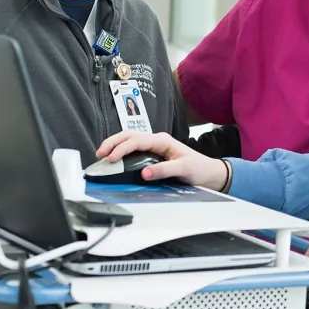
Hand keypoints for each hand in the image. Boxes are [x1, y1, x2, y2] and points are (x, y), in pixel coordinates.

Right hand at [95, 131, 227, 189]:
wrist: (208, 172)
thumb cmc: (199, 168)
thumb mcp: (183, 169)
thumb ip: (164, 170)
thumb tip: (144, 173)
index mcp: (162, 140)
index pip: (137, 140)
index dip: (122, 148)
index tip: (111, 158)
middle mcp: (156, 140)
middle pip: (129, 135)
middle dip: (113, 142)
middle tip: (100, 153)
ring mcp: (154, 146)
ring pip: (129, 140)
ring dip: (115, 144)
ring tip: (102, 154)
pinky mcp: (152, 153)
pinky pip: (133, 149)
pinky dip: (121, 150)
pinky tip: (114, 157)